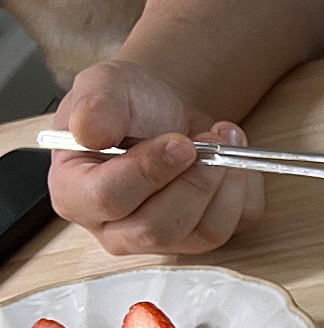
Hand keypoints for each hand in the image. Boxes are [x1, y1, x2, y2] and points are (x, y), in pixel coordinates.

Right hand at [48, 61, 264, 255]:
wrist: (165, 110)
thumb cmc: (128, 103)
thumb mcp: (104, 87)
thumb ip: (94, 107)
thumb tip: (88, 132)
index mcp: (75, 194)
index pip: (108, 199)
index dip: (148, 171)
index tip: (179, 142)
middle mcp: (116, 228)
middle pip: (159, 229)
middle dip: (193, 183)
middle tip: (210, 140)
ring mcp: (163, 239)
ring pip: (204, 234)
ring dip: (225, 184)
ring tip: (224, 138)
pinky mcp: (202, 237)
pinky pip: (236, 225)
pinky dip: (244, 189)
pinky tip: (233, 156)